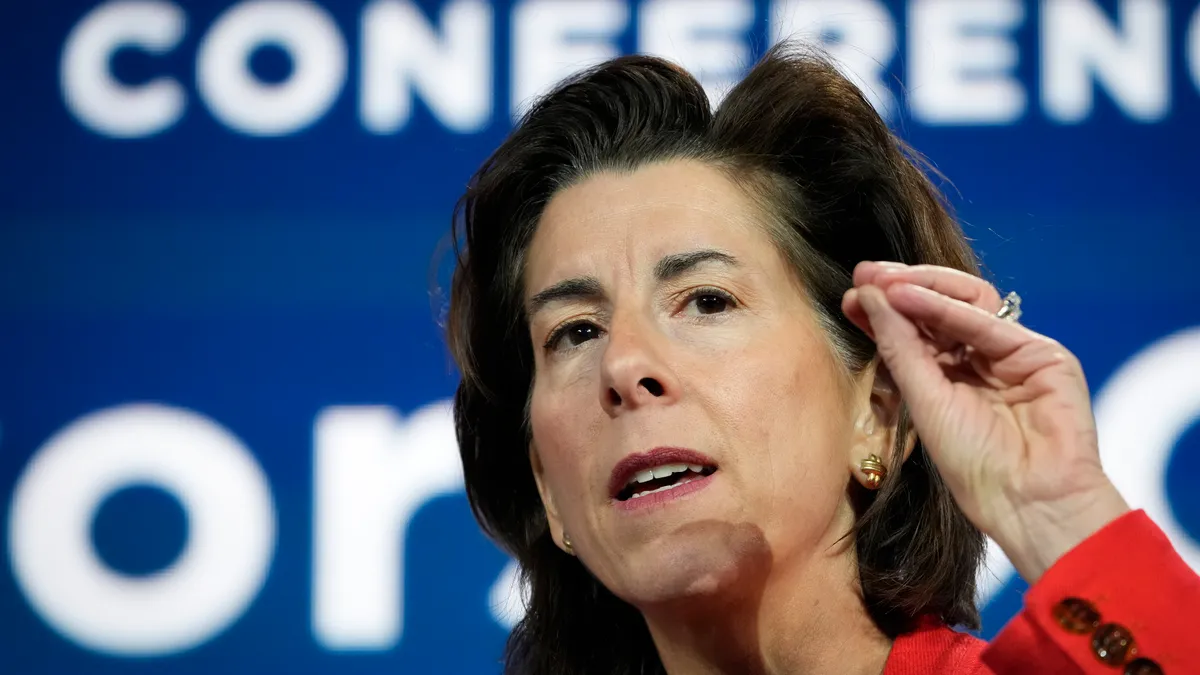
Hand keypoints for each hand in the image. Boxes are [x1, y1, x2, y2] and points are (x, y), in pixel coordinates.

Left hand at [841, 261, 1129, 582]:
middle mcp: (979, 360)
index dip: (884, 309)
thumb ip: (898, 347)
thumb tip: (866, 296)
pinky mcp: (1042, 356)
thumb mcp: (922, 401)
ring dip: (923, 287)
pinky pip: (989, 323)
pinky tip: (910, 297)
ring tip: (885, 284)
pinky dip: (947, 307)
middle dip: (901, 287)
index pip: (914, 329)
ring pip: (967, 302)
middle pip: (939, 307)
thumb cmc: (974, 466)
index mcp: (949, 376)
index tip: (850, 295)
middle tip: (864, 275)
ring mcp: (1012, 355)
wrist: (1028, 501)